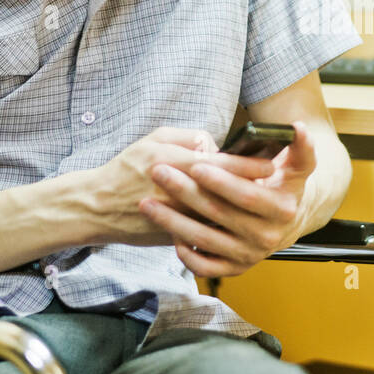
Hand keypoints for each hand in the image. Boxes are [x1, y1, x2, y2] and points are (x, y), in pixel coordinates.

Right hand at [87, 126, 274, 245]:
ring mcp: (180, 218)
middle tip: (274, 184)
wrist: (99, 207)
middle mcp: (183, 194)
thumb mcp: (156, 139)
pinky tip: (237, 222)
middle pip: (228, 192)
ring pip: (222, 215)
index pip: (225, 165)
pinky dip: (222, 227)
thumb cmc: (128, 168)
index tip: (270, 165)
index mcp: (179, 165)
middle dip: (253, 188)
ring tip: (261, 204)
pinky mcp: (176, 236)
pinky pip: (206, 231)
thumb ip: (189, 137)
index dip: (250, 166)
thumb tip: (215, 146)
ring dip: (242, 210)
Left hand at [140, 121, 316, 276]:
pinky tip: (168, 232)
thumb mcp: (299, 165)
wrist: (287, 221)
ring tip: (147, 203)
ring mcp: (249, 255)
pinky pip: (204, 266)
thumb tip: (298, 127)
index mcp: (282, 210)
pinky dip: (184, 253)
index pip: (246, 196)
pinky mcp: (235, 268)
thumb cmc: (284, 185)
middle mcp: (267, 237)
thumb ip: (301, 146)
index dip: (221, 181)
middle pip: (218, 216)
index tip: (195, 165)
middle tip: (158, 173)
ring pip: (205, 240)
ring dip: (172, 222)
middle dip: (185, 193)